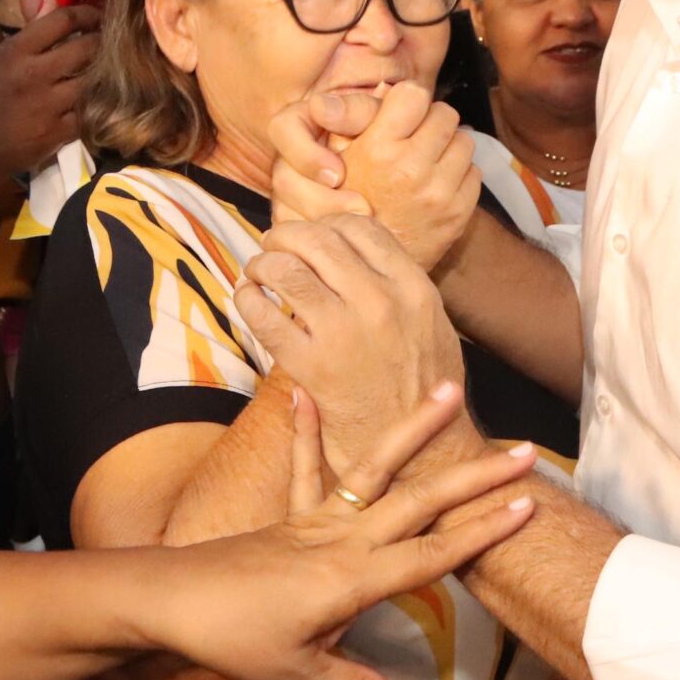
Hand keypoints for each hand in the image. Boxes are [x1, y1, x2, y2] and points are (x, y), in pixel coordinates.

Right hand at [0, 0, 99, 183]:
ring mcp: (47, 105)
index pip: (62, 20)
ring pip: (93, 79)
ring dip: (106, 73)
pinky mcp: (59, 132)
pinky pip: (91, 111)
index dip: (88, 14)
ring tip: (114, 68)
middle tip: (113, 43)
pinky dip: (100, 104)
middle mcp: (32, 75)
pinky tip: (103, 98)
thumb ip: (26, 27)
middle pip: (86, 47)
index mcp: (14, 52)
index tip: (99, 18)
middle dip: (104, 43)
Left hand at [146, 385, 534, 679]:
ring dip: (412, 429)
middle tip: (523, 451)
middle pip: (420, 503)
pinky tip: (305, 390)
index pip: (432, 554)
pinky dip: (306, 430)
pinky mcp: (290, 515)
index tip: (526, 505)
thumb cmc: (235, 640)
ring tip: (446, 389)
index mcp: (352, 579)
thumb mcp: (299, 674)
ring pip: (375, 468)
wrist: (169, 600)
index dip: (482, 532)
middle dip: (475, 477)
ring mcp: (316, 520)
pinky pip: (305, 468)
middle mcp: (343, 538)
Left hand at [237, 217, 468, 477]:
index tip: (311, 235)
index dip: (326, 224)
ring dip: (263, 264)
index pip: (359, 227)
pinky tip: (248, 300)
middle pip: (317, 240)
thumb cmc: (425, 390)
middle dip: (286, 235)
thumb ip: (398, 283)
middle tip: (274, 244)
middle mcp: (380, 301)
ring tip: (257, 272)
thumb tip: (356, 249)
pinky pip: (264, 316)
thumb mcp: (431, 322)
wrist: (423, 455)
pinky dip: (248, 300)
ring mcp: (343, 332)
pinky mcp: (311, 366)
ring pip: (286, 270)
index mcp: (413, 287)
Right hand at [267, 84, 478, 269]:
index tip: (403, 113)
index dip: (409, 101)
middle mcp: (410, 168)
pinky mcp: (458, 214)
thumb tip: (387, 86)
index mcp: (378, 149)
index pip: (414, 95)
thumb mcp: (339, 156)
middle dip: (432, 122)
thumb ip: (358, 116)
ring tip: (426, 162)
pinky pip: (473, 173)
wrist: (366, 265)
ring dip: (447, 148)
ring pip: (464, 142)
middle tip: (416, 138)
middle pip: (445, 115)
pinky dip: (458, 175)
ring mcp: (438, 193)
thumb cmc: (347, 202)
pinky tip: (435, 186)